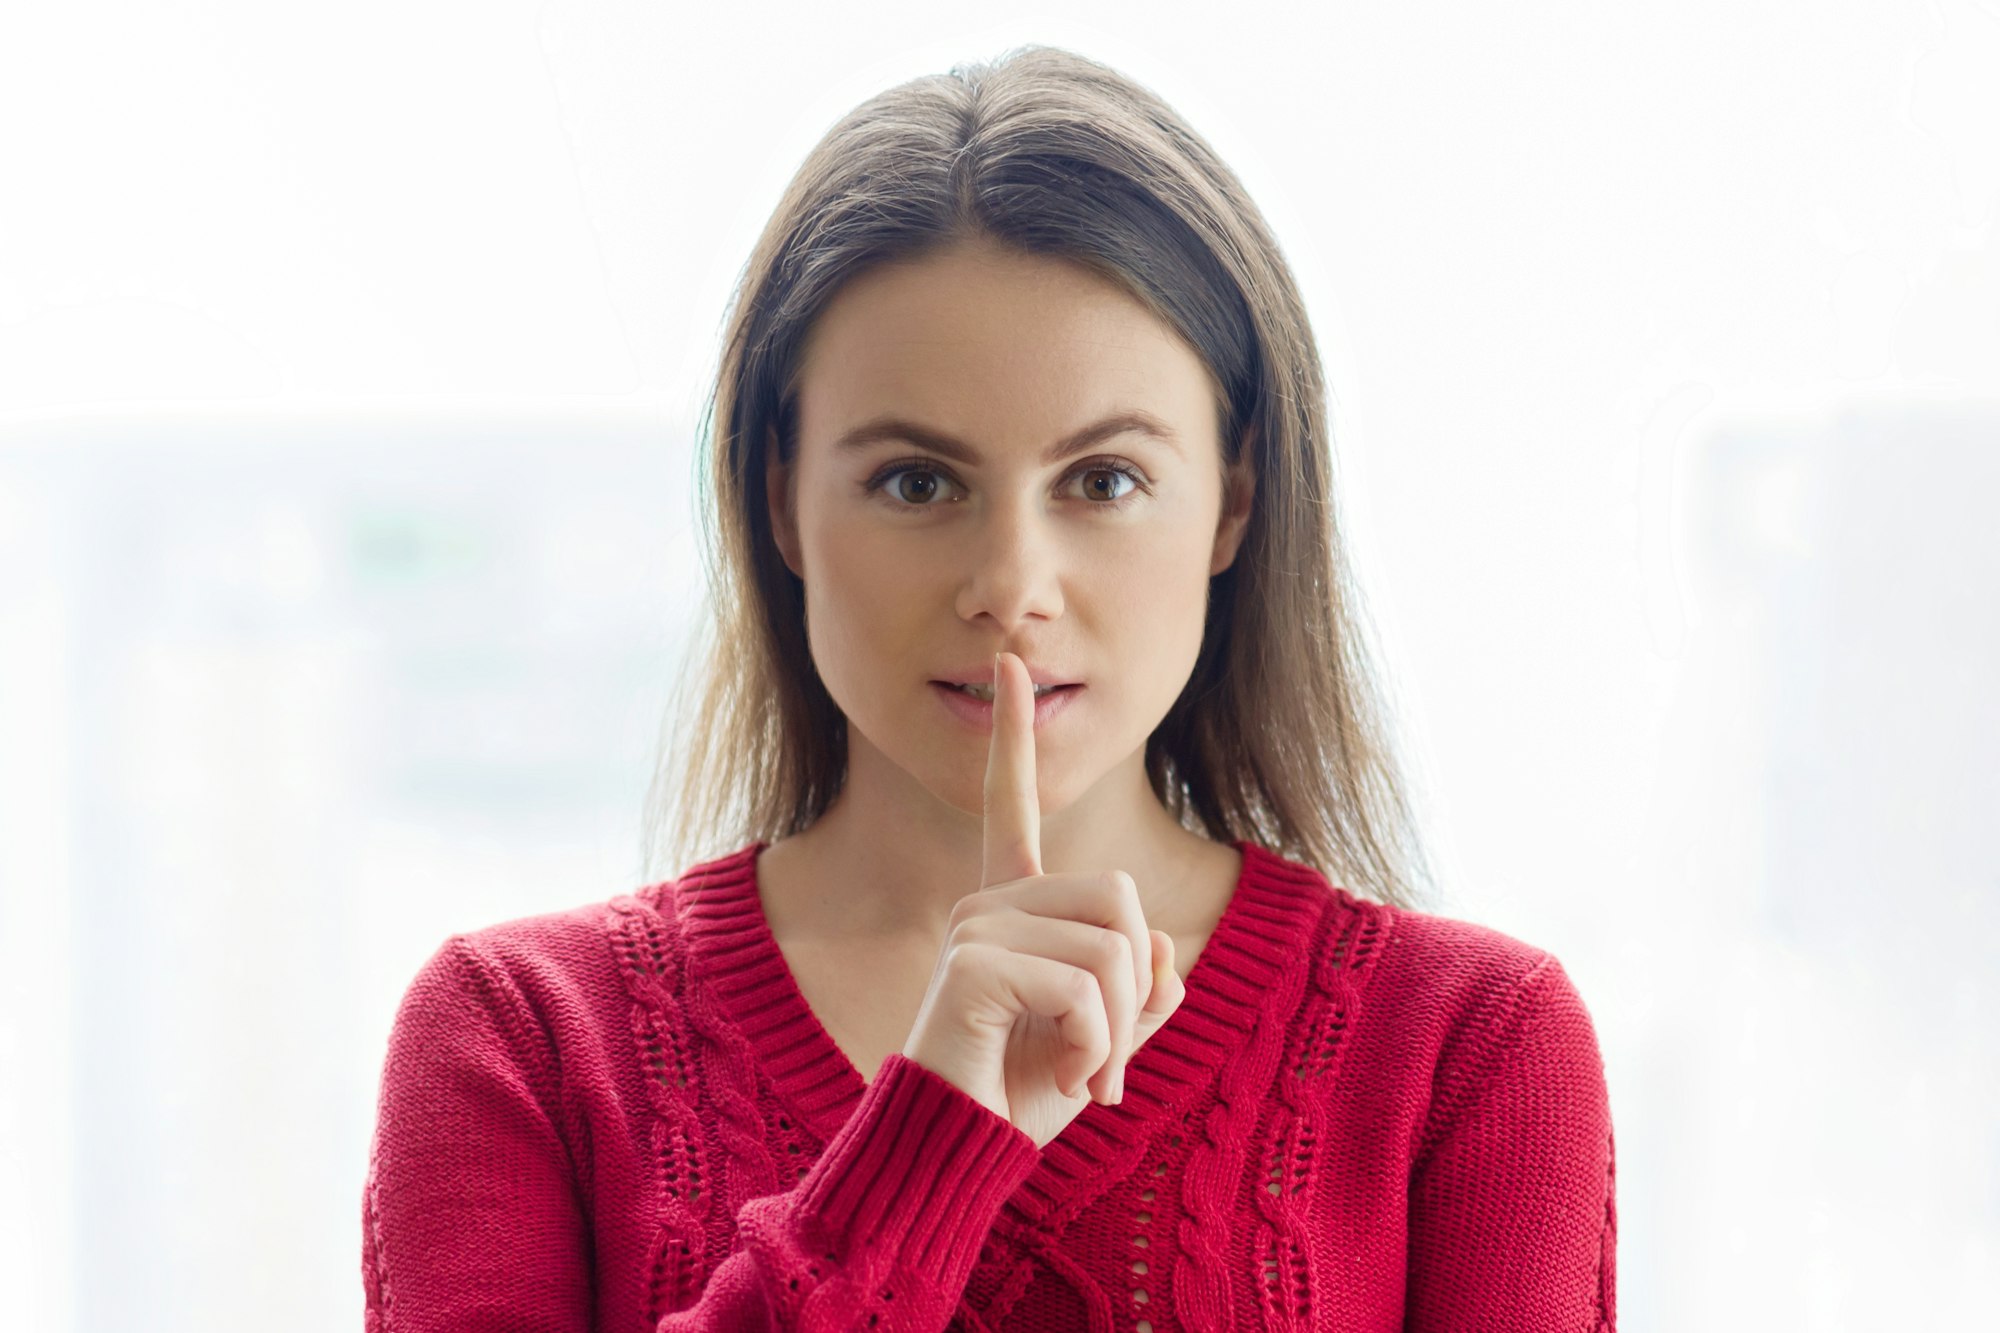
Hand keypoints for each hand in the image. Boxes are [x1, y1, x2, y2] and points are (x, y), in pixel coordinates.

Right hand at [900, 651, 1187, 1148]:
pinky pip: (1084, 988)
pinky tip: (1059, 1078)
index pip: (1011, 807)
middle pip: (1118, 898)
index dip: (1012, 738)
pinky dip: (1093, 1048)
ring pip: (1112, 947)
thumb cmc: (1023, 1095)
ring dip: (1117, 1032)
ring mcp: (975, 927)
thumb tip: (1158, 947)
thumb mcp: (1105, 1038)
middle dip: (1135, 992)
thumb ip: (1142, 988)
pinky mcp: (972, 964)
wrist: (962, 1152)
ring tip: (1081, 1075)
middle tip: (1103, 1063)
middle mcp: (988, 903)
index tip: (1008, 662)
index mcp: (1013, 907)